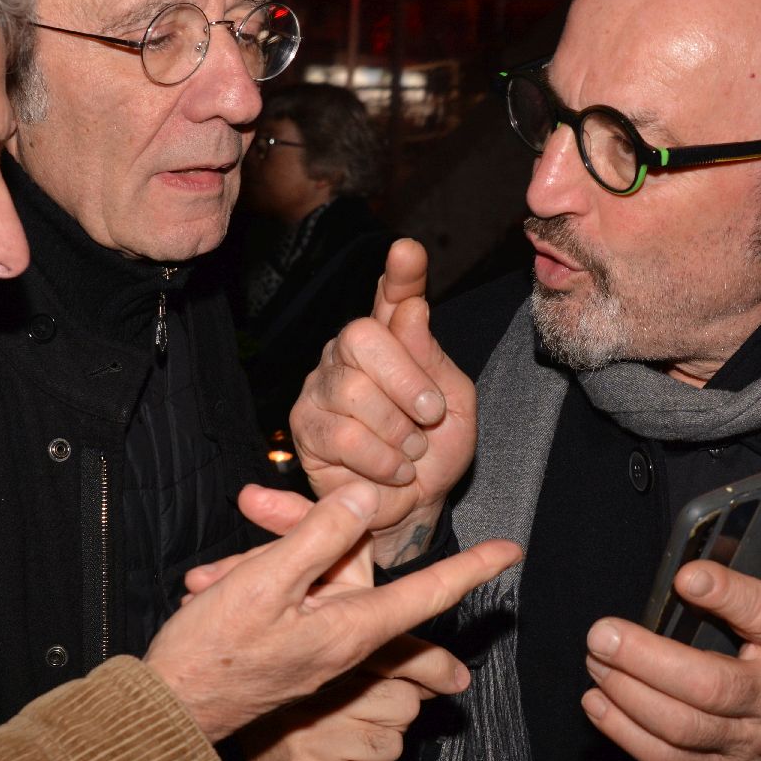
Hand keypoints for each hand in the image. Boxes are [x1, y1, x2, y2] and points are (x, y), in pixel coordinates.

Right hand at [145, 481, 519, 743]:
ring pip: (313, 585)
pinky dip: (251, 586)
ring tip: (210, 577)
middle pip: (354, 571)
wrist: (165, 714)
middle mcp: (343, 643)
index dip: (471, 569)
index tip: (511, 552)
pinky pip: (289, 606)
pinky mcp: (291, 655)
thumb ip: (319, 537)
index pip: (427, 592)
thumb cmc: (211, 654)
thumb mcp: (264, 583)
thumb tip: (365, 500)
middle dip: (309, 538)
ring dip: (261, 566)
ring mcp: (318, 651)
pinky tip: (209, 589)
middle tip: (258, 509)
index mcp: (351, 627)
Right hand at [240, 634, 450, 760]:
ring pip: (392, 747)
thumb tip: (444, 675)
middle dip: (391, 721)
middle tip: (355, 726)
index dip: (431, 664)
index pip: (392, 653)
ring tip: (338, 750)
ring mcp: (315, 736)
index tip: (456, 679)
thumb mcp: (323, 683)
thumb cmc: (287, 727)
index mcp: (321, 663)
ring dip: (374, 756)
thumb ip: (375, 670)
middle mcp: (317, 693)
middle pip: (403, 705)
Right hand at [289, 239, 476, 565]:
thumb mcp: (455, 405)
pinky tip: (392, 470)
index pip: (393, 295)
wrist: (416, 508)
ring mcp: (323, 386)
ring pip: (352, 391)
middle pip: (362, 336)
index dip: (400, 273)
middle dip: (405, 380)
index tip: (407, 252)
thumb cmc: (436, 452)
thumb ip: (433, 358)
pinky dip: (380, 459)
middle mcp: (351, 352)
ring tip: (411, 451)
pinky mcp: (306, 426)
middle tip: (429, 415)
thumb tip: (412, 308)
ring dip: (397, 430)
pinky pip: (342, 434)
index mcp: (395, 338)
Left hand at [580, 555, 760, 760]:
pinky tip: (597, 701)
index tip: (684, 576)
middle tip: (603, 634)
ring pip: (683, 727)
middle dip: (649, 660)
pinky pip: (667, 759)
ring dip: (628, 695)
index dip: (727, 595)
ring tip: (595, 659)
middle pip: (712, 686)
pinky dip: (624, 733)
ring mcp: (748, 738)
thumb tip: (741, 516)